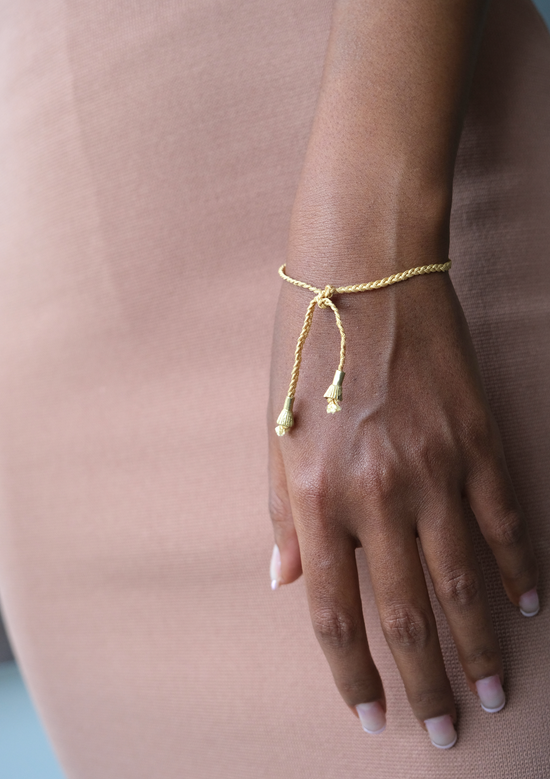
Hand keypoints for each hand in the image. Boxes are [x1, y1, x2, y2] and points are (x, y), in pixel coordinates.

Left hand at [267, 266, 537, 747]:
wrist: (361, 273)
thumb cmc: (304, 353)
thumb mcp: (273, 433)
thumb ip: (279, 513)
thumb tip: (284, 580)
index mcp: (315, 495)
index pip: (334, 612)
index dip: (353, 674)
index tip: (370, 715)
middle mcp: (375, 492)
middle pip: (405, 614)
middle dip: (425, 683)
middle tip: (446, 730)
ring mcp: (433, 468)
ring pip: (463, 581)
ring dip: (479, 645)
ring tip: (491, 690)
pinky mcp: (476, 439)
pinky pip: (504, 520)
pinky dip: (516, 568)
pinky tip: (525, 604)